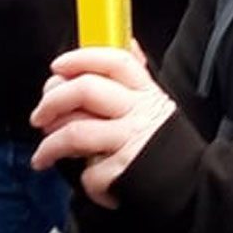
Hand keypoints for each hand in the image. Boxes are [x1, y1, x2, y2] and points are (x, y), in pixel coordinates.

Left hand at [31, 43, 173, 208]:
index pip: (113, 60)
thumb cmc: (165, 148)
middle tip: (39, 117)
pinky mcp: (126, 170)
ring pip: (76, 133)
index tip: (57, 67)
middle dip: (52, 101)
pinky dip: (84, 181)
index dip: (82, 58)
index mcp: (146, 92)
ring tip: (42, 156)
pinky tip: (90, 181)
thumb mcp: (156, 106)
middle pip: (86, 90)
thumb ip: (135, 80)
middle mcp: (140, 112)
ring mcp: (132, 140)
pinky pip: (89, 172)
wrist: (194, 189)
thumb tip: (128, 42)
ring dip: (50, 146)